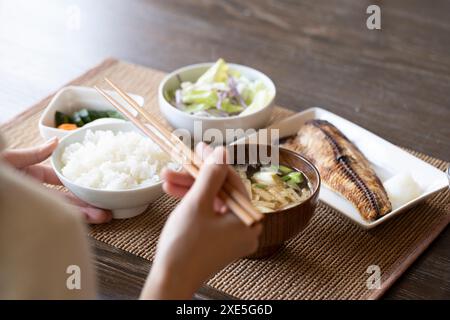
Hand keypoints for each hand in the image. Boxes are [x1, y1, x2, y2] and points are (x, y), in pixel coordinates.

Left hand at [1, 138, 111, 223]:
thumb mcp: (8, 159)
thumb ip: (32, 154)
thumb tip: (56, 143)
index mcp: (30, 175)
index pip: (57, 178)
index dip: (75, 180)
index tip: (91, 184)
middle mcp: (34, 193)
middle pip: (65, 198)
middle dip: (86, 202)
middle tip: (105, 209)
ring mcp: (34, 207)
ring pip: (62, 212)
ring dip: (84, 215)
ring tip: (104, 217)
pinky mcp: (31, 218)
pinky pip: (54, 221)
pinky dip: (70, 222)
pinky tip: (85, 225)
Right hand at [141, 143, 261, 298]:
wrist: (169, 281)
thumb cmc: (184, 244)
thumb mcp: (197, 203)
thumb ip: (210, 175)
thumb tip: (221, 152)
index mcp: (248, 220)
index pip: (233, 182)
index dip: (214, 163)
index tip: (200, 148)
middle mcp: (245, 228)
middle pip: (221, 191)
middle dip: (195, 177)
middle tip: (180, 161)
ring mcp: (232, 235)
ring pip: (212, 202)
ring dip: (189, 189)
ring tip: (166, 178)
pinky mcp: (219, 240)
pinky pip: (209, 214)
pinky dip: (192, 204)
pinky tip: (173, 192)